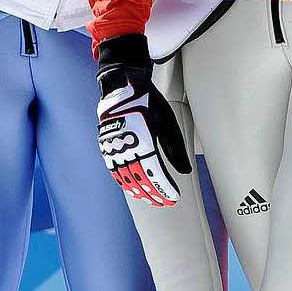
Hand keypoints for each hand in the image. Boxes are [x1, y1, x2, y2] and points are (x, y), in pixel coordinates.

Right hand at [97, 34, 190, 206]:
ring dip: (139, 191)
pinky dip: (124, 182)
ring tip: (150, 199)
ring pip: (127, 179)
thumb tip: (185, 171)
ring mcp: (114, 150)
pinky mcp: (107, 148)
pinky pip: (115, 171)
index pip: (155, 174)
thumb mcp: (167, 122)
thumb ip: (175, 148)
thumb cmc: (148, 103)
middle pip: (141, 180)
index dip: (164, 189)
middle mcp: (127, 149)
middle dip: (154, 194)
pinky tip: (131, 187)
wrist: (122, 87)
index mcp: (145, 143)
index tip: (173, 198)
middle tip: (165, 203)